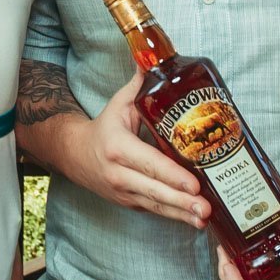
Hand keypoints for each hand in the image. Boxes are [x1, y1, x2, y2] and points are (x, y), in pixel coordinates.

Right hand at [70, 73, 210, 227]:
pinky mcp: (129, 203)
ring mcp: (124, 192)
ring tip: (204, 220)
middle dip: (182, 202)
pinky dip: (174, 216)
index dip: (172, 176)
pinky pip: (154, 211)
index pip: (149, 164)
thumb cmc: (103, 128)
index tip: (194, 184)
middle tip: (206, 208)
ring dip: (181, 215)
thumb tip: (155, 58)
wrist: (74, 155)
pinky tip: (194, 220)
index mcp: (118, 148)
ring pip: (156, 206)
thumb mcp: (118, 105)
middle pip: (155, 191)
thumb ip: (140, 85)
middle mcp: (119, 174)